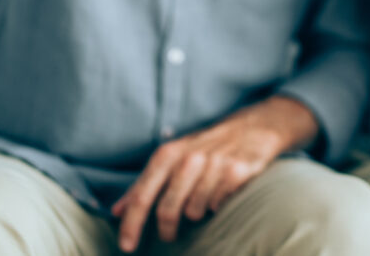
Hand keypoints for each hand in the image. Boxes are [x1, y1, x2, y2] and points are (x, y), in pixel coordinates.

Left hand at [110, 97, 317, 252]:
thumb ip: (144, 183)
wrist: (253, 127)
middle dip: (166, 229)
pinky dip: (218, 204)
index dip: (131, 223)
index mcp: (168, 154)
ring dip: (197, 211)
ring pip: (194, 212)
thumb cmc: (205, 146)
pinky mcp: (236, 172)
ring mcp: (213, 164)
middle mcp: (188, 158)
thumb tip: (116, 210)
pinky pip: (218, 205)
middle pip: (167, 210)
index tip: (126, 246)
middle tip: (169, 235)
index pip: (142, 194)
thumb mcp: (172, 157)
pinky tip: (223, 191)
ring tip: (204, 198)